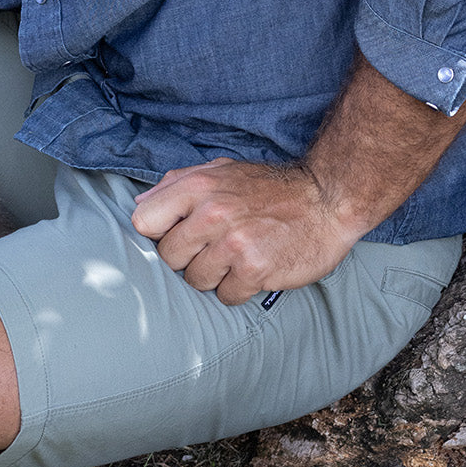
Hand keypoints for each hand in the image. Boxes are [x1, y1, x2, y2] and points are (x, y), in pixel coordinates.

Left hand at [130, 157, 358, 305]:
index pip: (142, 221)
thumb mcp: (221, 170)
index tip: (176, 234)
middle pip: (168, 257)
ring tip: (237, 256)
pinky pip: (226, 296)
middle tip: (214, 247)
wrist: (326, 199)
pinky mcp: (254, 270)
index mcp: (198, 186)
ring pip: (195, 281)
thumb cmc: (269, 188)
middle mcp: (211, 213)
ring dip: (215, 276)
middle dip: (187, 258)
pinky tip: (254, 269)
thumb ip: (177, 183)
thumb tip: (138, 204)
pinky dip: (238, 289)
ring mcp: (232, 243)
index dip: (158, 233)